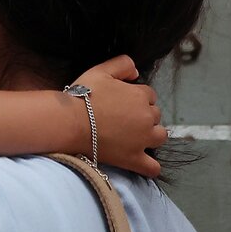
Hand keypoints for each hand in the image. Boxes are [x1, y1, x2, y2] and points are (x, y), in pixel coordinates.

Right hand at [73, 55, 166, 177]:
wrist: (70, 122)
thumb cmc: (83, 95)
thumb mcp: (101, 70)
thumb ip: (123, 64)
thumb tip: (136, 72)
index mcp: (140, 95)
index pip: (149, 95)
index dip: (136, 97)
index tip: (122, 102)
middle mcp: (146, 117)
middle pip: (155, 115)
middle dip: (143, 115)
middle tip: (123, 118)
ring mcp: (143, 140)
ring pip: (160, 136)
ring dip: (152, 135)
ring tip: (135, 136)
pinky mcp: (134, 159)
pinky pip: (153, 167)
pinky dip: (151, 166)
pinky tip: (144, 162)